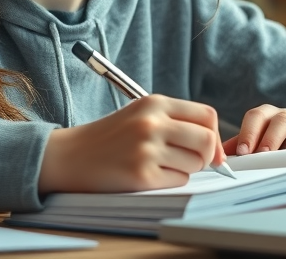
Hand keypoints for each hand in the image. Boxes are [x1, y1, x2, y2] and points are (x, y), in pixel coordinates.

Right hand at [38, 94, 225, 193]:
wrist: (70, 156)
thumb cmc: (110, 138)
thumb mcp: (141, 114)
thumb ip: (176, 122)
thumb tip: (216, 148)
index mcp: (154, 103)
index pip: (207, 115)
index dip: (214, 134)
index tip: (210, 148)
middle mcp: (152, 123)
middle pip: (207, 140)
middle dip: (207, 156)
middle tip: (193, 162)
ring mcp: (146, 149)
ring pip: (195, 164)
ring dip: (185, 169)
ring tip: (161, 165)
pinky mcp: (141, 175)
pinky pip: (179, 181)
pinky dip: (170, 181)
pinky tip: (149, 174)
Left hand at [222, 105, 285, 155]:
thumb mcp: (264, 142)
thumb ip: (244, 147)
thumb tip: (220, 157)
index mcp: (270, 117)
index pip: (257, 116)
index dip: (248, 132)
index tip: (242, 152)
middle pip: (277, 118)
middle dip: (267, 136)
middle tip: (260, 154)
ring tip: (282, 154)